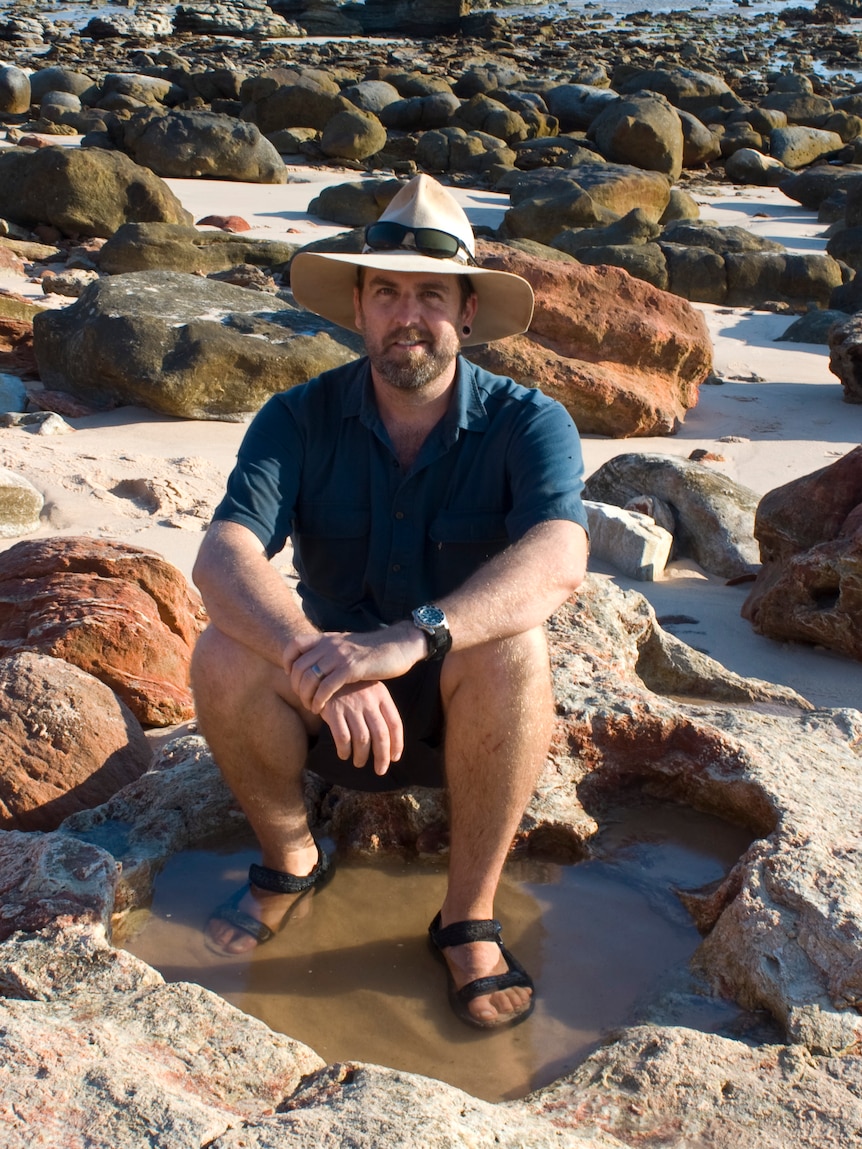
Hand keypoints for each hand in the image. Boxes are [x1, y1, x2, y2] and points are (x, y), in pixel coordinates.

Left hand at [285, 625, 424, 714]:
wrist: (399, 645)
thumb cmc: (374, 650)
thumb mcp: (348, 645)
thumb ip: (332, 650)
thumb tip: (319, 660)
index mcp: (328, 638)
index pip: (295, 644)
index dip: (287, 660)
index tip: (290, 674)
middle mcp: (330, 645)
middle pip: (299, 666)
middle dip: (296, 686)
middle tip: (302, 698)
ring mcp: (340, 656)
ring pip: (309, 678)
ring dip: (305, 696)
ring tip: (310, 706)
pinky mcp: (351, 669)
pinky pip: (326, 687)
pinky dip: (318, 700)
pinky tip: (320, 708)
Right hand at [321, 681, 403, 774]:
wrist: (325, 673)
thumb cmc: (351, 687)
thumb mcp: (370, 691)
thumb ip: (380, 710)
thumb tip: (390, 742)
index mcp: (381, 695)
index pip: (395, 723)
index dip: (397, 744)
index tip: (394, 758)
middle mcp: (368, 701)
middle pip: (381, 735)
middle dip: (382, 756)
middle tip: (380, 770)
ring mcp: (351, 706)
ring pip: (362, 739)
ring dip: (362, 756)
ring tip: (359, 763)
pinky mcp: (333, 711)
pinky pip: (342, 737)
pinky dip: (344, 750)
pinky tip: (344, 755)